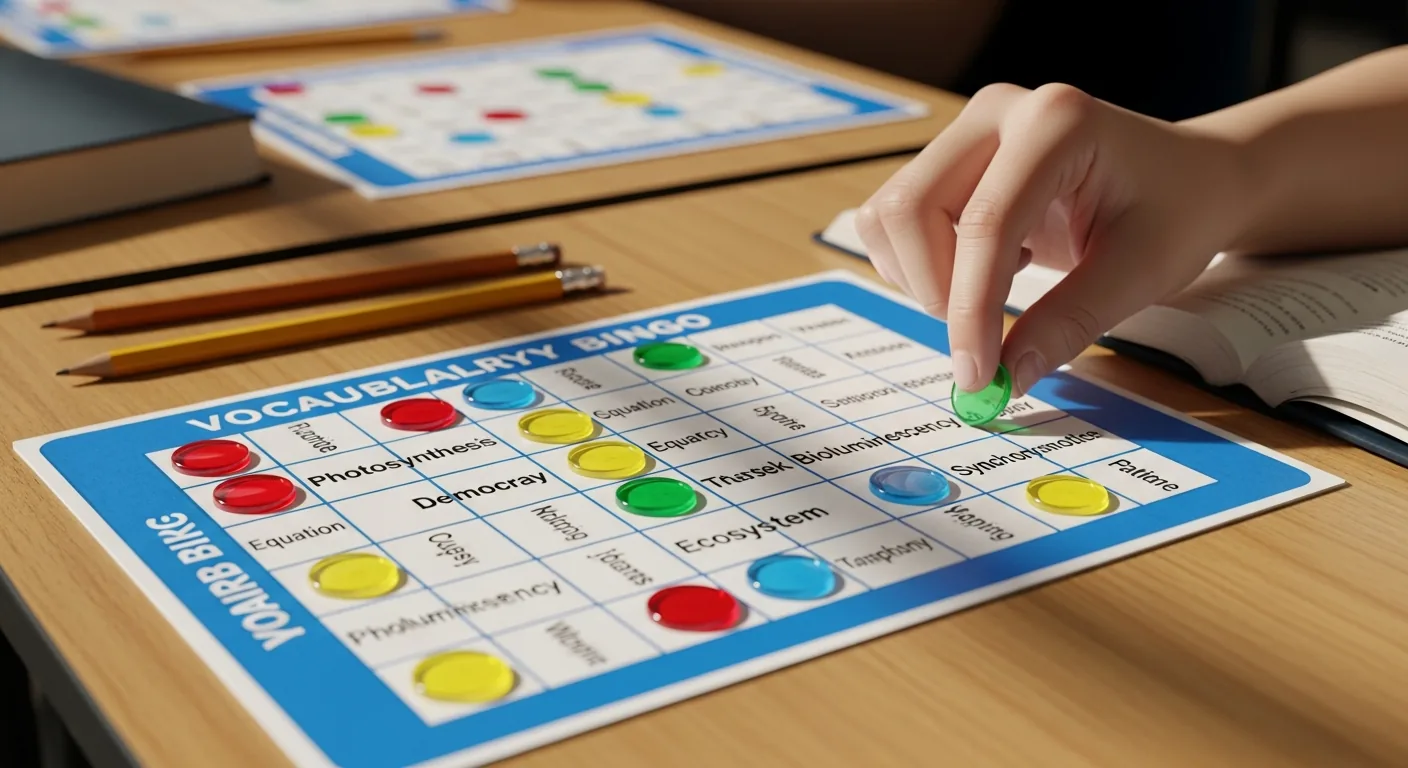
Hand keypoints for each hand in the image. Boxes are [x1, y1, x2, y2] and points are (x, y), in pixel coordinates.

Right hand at [855, 83, 1255, 394]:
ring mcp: (967, 131)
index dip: (971, 308)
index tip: (979, 374)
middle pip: (912, 209)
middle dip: (935, 290)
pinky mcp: (948, 157)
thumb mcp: (1140, 272)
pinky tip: (983, 265)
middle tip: (980, 341)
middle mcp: (998, 112)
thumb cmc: (1176, 211)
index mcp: (1056, 122)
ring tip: (990, 292)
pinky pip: (894, 220)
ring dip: (923, 278)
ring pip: (891, 216)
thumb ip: (1069, 322)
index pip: (986, 223)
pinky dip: (920, 265)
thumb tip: (1008, 377)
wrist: (1188, 176)